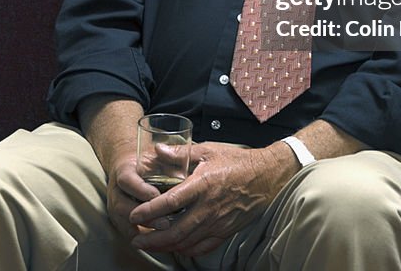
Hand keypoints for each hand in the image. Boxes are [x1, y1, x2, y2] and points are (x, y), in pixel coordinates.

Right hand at [105, 153, 162, 240]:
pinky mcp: (119, 220)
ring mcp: (115, 207)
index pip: (126, 181)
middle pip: (122, 206)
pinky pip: (129, 233)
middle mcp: (115, 191)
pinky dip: (143, 240)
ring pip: (124, 223)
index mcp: (123, 171)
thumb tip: (182, 177)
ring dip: (144, 231)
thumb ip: (168, 164)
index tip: (158, 196)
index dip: (141, 190)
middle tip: (165, 223)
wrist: (132, 166)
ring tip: (164, 236)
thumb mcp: (158, 157)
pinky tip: (160, 243)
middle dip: (145, 217)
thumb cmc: (149, 161)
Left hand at [127, 142, 290, 256]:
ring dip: (166, 246)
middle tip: (136, 239)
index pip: (170, 203)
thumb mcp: (208, 150)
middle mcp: (209, 208)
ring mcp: (218, 222)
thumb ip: (181, 153)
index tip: (134, 215)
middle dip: (153, 239)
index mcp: (202, 185)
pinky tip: (175, 248)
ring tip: (150, 245)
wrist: (266, 176)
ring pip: (187, 242)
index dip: (149, 211)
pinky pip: (203, 247)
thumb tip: (158, 150)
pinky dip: (186, 250)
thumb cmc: (236, 161)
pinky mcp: (226, 231)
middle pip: (176, 230)